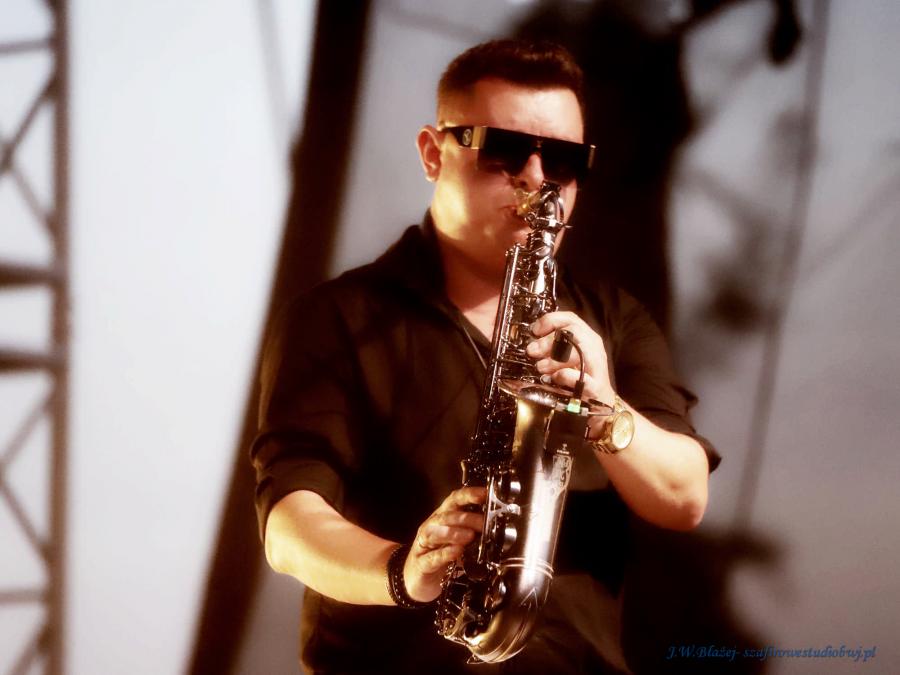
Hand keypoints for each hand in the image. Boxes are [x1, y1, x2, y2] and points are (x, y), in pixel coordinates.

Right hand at [402, 486, 485, 602]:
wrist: (416, 579)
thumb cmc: (439, 556)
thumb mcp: (459, 542)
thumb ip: (474, 534)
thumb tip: (496, 528)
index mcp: (443, 518)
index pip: (455, 500)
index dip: (470, 495)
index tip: (486, 494)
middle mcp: (432, 527)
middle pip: (446, 516)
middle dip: (466, 518)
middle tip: (483, 523)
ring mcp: (424, 545)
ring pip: (434, 532)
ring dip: (453, 532)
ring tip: (469, 536)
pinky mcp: (421, 564)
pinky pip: (431, 557)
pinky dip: (444, 554)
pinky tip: (455, 552)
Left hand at [526, 311, 615, 403]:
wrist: (601, 402)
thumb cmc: (582, 377)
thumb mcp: (569, 357)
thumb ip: (554, 346)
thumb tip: (532, 342)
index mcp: (588, 338)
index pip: (570, 318)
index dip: (550, 321)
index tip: (535, 331)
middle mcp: (594, 348)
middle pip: (573, 332)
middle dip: (548, 341)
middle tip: (532, 351)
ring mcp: (597, 367)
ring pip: (578, 353)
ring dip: (553, 360)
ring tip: (541, 367)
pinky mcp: (595, 387)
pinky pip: (580, 378)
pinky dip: (563, 376)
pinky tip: (554, 378)